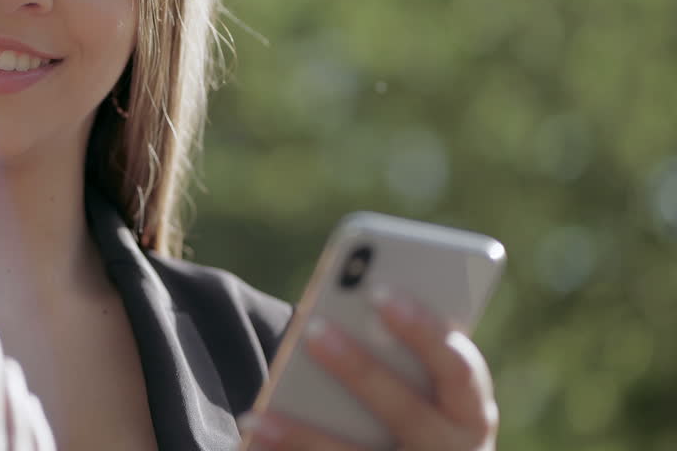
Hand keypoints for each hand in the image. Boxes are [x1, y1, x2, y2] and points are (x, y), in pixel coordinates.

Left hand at [240, 289, 498, 450]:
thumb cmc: (418, 410)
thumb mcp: (426, 389)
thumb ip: (401, 356)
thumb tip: (330, 320)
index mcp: (472, 413)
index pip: (459, 369)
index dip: (424, 331)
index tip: (379, 292)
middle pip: (406, 413)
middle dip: (360, 370)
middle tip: (314, 329)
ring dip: (304, 435)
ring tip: (256, 414)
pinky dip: (290, 449)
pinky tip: (254, 434)